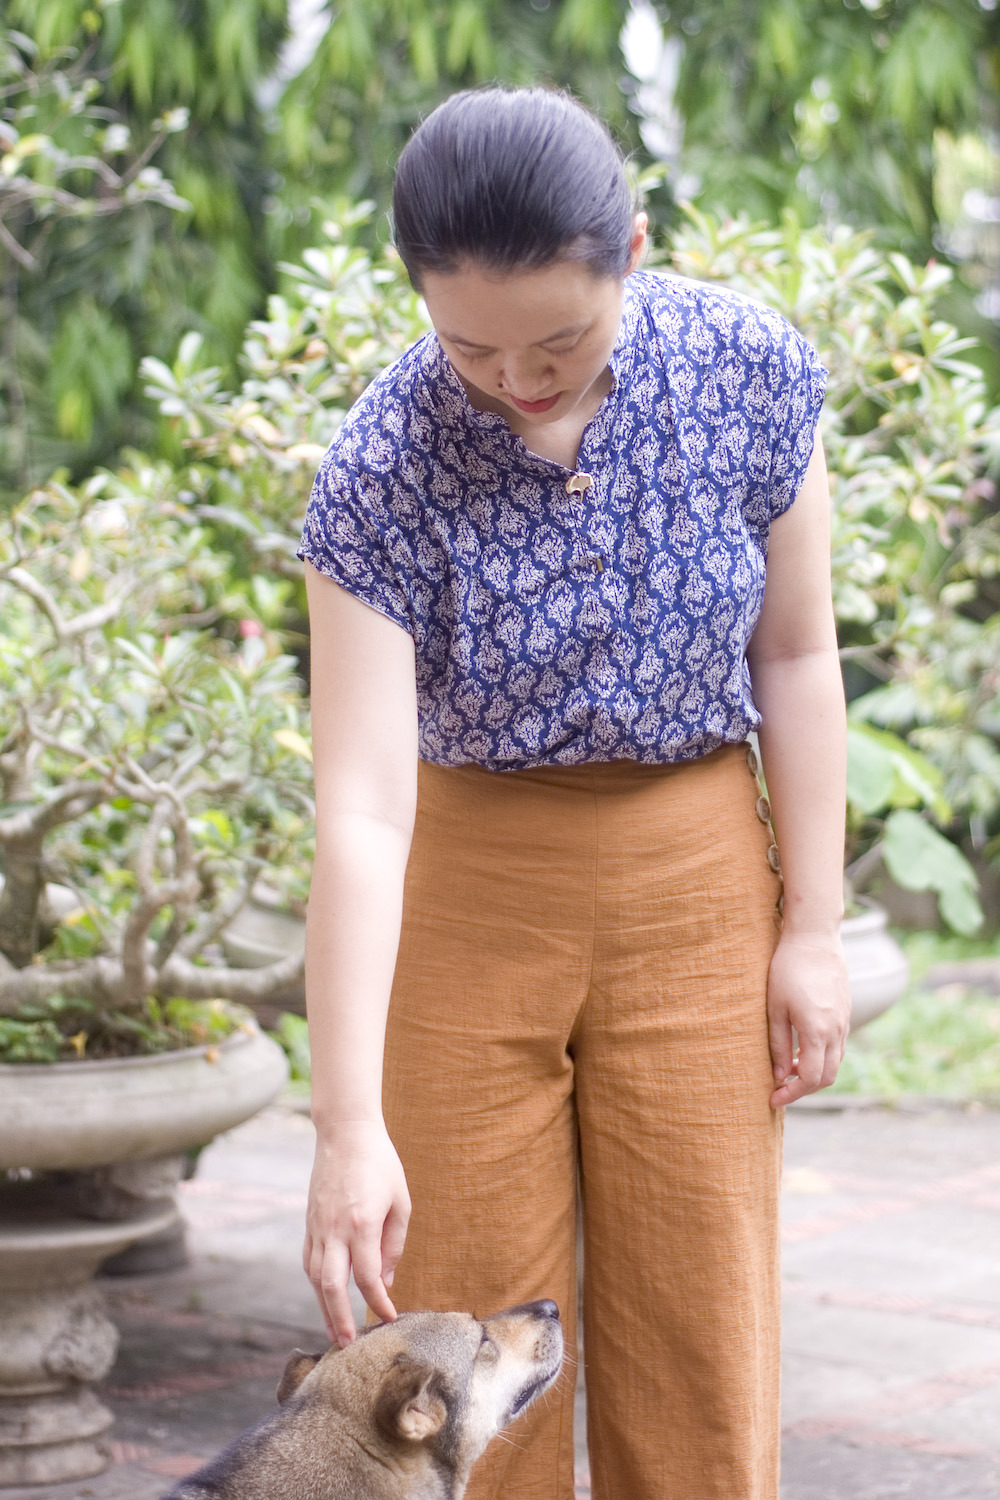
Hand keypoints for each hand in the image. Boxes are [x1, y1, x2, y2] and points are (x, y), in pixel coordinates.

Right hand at [303, 1120, 410, 1346]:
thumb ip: (393, 1244)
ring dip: (323, 1307)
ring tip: (333, 1332)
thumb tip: (385, 1280)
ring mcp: (317, 1226)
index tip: (389, 1318)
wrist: (344, 1132)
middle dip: (338, 1319)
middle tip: (346, 1346)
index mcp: (361, 1224)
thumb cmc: (380, 1164)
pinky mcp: (309, 1221)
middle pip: (330, 1286)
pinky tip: (324, 1297)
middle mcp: (334, 1229)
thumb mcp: (399, 1201)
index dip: (378, 1302)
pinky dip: (315, 1283)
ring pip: (314, 1277)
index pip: (367, 1277)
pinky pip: (308, 1261)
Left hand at [767, 930, 849, 1108]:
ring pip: (836, 1063)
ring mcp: (845, 1022)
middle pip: (827, 1077)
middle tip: (780, 1089)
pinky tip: (803, 1051)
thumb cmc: (787, 969)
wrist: (814, 938)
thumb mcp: (775, 1008)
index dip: (792, 1094)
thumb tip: (780, 1077)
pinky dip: (823, 1058)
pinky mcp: (846, 1013)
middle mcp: (836, 1030)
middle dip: (804, 1089)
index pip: (811, 1078)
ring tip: (788, 1070)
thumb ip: (779, 1045)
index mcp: (817, 1031)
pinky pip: (838, 1047)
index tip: (773, 1098)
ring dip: (814, 1074)